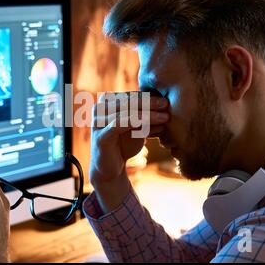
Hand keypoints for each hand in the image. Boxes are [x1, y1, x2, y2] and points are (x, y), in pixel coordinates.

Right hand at [90, 92, 168, 212]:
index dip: (148, 96)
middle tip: (166, 104)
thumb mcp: (137, 127)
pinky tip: (150, 124)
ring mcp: (98, 122)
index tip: (165, 100)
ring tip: (165, 116)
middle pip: (127, 100)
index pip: (130, 95)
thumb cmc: (124, 145)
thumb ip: (146, 114)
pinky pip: (119, 124)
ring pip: (125, 111)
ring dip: (147, 113)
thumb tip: (166, 102)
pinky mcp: (101, 136)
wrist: (111, 169)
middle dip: (149, 102)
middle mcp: (99, 109)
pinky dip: (136, 122)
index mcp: (106, 102)